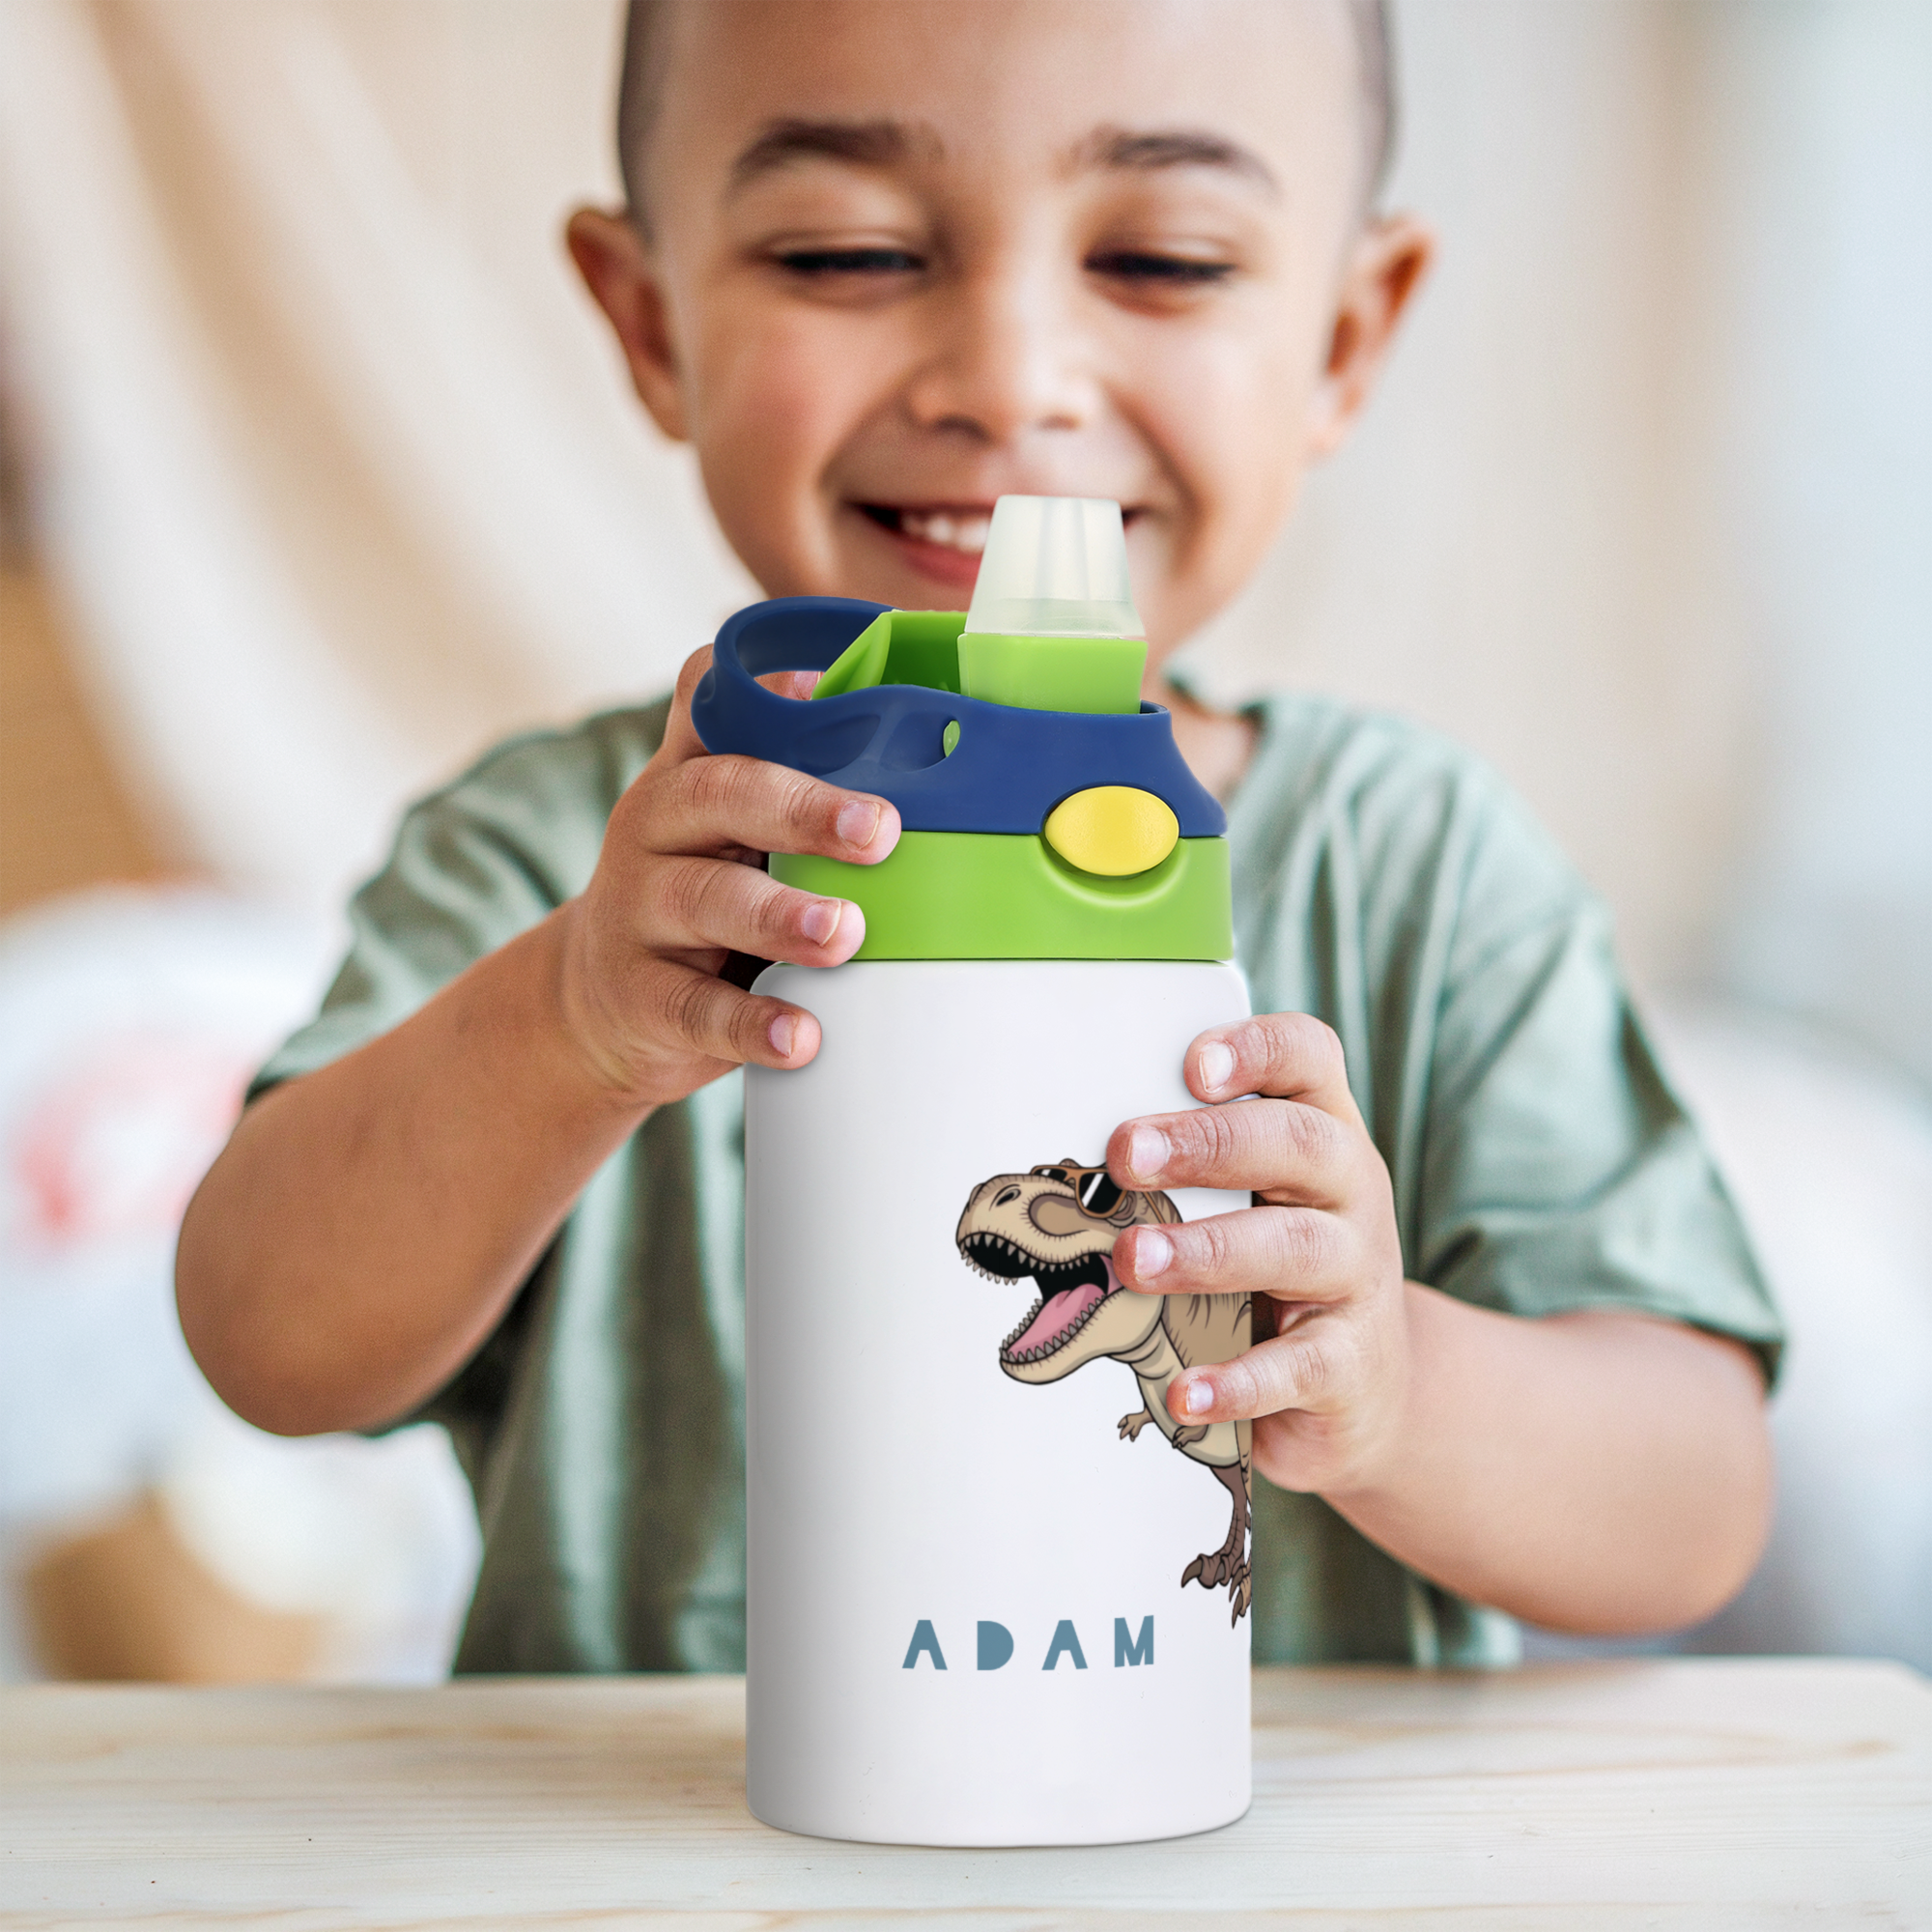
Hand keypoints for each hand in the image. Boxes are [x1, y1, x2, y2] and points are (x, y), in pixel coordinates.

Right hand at [554, 648, 899, 1107]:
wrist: (599, 1003)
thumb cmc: (696, 895)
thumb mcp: (724, 827)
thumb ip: (786, 776)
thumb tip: (881, 721)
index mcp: (688, 773)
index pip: (709, 706)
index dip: (766, 694)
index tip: (825, 693)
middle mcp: (652, 826)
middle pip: (721, 796)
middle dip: (805, 811)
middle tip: (880, 832)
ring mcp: (637, 910)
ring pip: (707, 901)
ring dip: (781, 917)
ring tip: (843, 934)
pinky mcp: (638, 995)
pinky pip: (695, 1008)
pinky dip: (751, 1024)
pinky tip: (801, 1037)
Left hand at [1106, 1014, 1409, 1496]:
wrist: (1362, 1392)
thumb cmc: (1270, 1271)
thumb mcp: (1245, 1201)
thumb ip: (1178, 1166)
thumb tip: (1057, 1155)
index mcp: (1319, 1132)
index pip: (1309, 1057)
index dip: (1258, 1049)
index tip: (1193, 1065)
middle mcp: (1350, 1192)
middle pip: (1298, 1143)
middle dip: (1206, 1144)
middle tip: (1125, 1152)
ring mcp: (1358, 1277)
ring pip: (1297, 1248)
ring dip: (1208, 1251)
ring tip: (1133, 1260)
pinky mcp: (1349, 1365)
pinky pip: (1301, 1367)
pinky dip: (1240, 1380)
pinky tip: (1186, 1391)